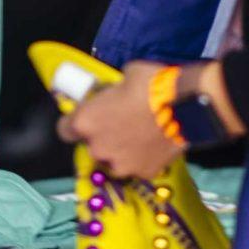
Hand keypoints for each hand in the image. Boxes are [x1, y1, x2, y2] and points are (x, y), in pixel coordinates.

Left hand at [57, 59, 182, 181]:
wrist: (184, 106)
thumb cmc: (151, 84)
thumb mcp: (124, 76)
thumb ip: (112, 90)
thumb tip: (115, 92)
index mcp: (86, 122)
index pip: (64, 130)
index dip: (74, 124)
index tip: (86, 118)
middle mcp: (98, 148)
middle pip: (93, 146)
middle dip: (103, 137)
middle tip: (121, 123)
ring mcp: (121, 164)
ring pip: (115, 160)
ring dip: (121, 151)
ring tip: (139, 136)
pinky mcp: (144, 173)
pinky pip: (138, 166)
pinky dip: (143, 158)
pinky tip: (154, 145)